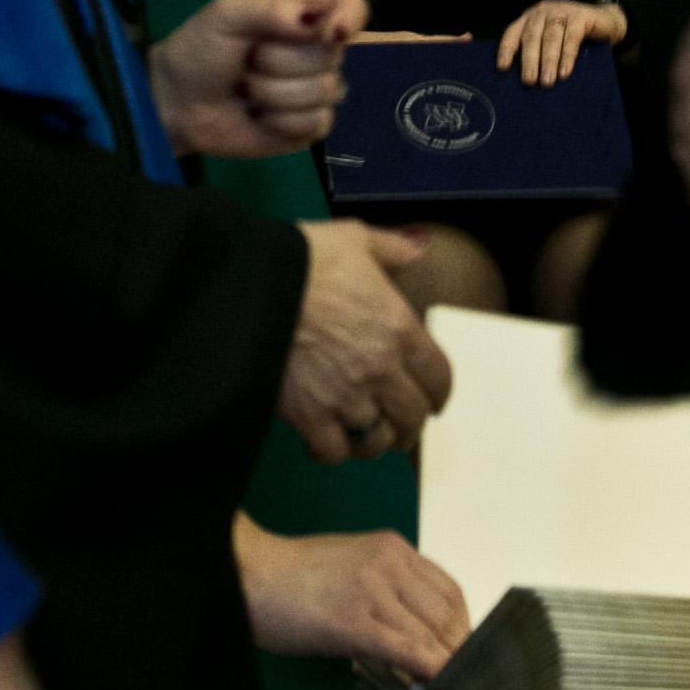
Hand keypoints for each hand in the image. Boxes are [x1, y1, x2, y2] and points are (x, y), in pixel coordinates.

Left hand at [151, 0, 368, 158]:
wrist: (178, 104)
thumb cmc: (200, 50)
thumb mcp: (226, 15)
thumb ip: (268, 9)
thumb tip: (310, 24)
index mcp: (300, 10)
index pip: (350, 3)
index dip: (350, 17)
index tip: (330, 34)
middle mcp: (314, 46)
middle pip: (333, 54)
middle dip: (281, 62)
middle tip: (248, 61)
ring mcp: (314, 88)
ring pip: (325, 91)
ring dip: (275, 93)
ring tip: (247, 89)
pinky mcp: (308, 126)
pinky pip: (317, 123)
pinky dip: (281, 122)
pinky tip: (259, 116)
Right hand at [234, 513, 472, 681]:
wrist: (248, 573)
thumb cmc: (292, 575)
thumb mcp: (352, 564)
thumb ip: (389, 589)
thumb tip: (416, 632)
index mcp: (391, 548)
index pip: (448, 591)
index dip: (462, 627)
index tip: (462, 652)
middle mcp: (389, 564)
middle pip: (446, 615)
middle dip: (458, 651)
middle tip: (461, 679)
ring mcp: (373, 591)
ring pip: (430, 634)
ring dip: (446, 666)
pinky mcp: (354, 621)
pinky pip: (405, 648)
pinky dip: (427, 669)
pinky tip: (434, 685)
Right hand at [279, 221, 455, 461]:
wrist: (250, 282)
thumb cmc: (300, 257)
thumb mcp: (353, 238)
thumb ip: (391, 249)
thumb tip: (417, 250)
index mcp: (400, 327)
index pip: (439, 378)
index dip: (437, 394)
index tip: (431, 401)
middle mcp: (381, 367)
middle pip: (412, 416)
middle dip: (408, 424)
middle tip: (397, 425)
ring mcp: (346, 395)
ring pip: (377, 441)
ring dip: (372, 440)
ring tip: (360, 435)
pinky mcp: (309, 414)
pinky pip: (333, 452)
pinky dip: (330, 451)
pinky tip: (321, 439)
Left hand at [493, 0, 624, 85]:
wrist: (607, 22)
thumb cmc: (573, 38)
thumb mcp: (552, 44)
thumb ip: (538, 54)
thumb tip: (525, 82)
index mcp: (530, 19)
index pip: (512, 33)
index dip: (507, 50)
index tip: (503, 69)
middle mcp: (542, 12)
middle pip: (531, 37)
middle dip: (529, 61)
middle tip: (529, 82)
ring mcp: (561, 11)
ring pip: (551, 37)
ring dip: (548, 61)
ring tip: (546, 82)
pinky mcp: (580, 16)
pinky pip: (571, 38)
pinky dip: (567, 56)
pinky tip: (564, 72)